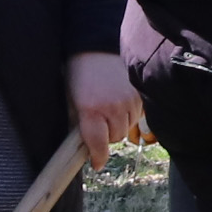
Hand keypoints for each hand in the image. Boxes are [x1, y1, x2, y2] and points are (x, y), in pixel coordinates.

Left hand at [67, 51, 143, 167]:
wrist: (94, 48)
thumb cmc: (78, 76)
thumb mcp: (72, 102)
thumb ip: (79, 125)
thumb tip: (85, 147)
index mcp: (91, 111)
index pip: (98, 144)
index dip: (98, 157)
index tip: (97, 163)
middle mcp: (112, 108)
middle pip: (115, 137)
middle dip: (107, 134)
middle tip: (99, 121)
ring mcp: (129, 100)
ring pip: (127, 127)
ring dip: (119, 124)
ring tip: (109, 108)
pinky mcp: (139, 94)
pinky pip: (137, 115)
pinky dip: (128, 113)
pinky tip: (119, 102)